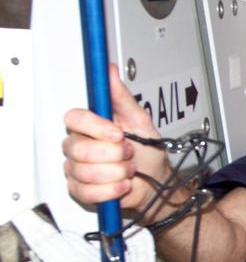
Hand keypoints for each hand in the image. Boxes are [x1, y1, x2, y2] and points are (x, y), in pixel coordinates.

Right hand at [63, 64, 168, 211]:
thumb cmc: (147, 151)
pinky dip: (113, 189)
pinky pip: (88, 191)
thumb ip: (121, 96)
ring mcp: (77, 168)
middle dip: (114, 154)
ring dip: (118, 172)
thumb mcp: (140, 120)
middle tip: (129, 153)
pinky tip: (122, 184)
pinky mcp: (79, 189)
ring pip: (86, 171)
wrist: (156, 182)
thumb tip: (109, 70)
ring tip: (128, 169)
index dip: (96, 127)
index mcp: (90, 125)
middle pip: (79, 148)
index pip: (74, 119)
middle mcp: (79, 145)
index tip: (118, 133)